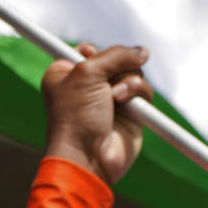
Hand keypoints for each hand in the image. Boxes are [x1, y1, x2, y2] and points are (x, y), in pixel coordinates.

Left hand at [41, 43, 152, 184]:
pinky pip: (143, 90)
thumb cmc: (75, 116)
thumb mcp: (86, 73)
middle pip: (115, 59)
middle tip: (106, 81)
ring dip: (127, 80)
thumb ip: (115, 55)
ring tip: (114, 97)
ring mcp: (108, 99)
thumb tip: (141, 52)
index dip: (94, 52)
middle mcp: (86, 87)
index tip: (90, 58)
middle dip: (116, 67)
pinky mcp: (129, 112)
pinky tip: (125, 104)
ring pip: (132, 73)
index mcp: (64, 76)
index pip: (86, 51)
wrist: (87, 156)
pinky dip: (138, 92)